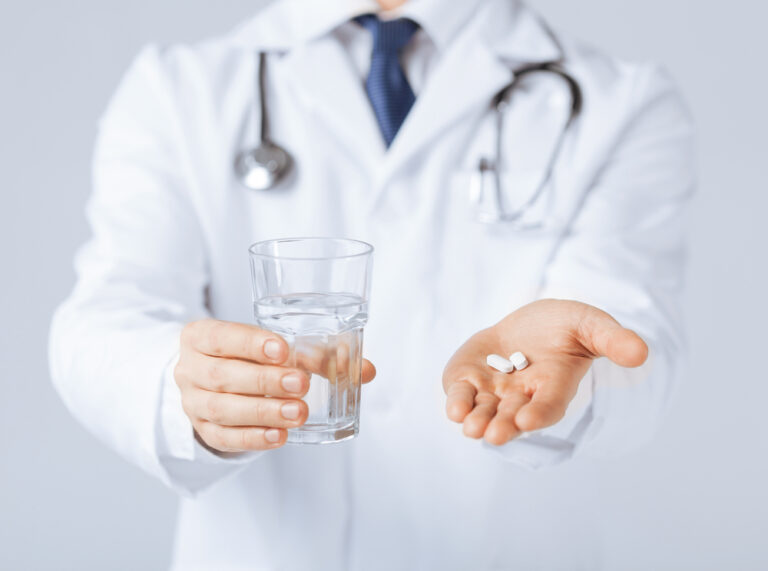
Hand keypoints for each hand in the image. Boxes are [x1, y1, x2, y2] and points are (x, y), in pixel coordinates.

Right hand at [175, 319, 375, 451]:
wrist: (211, 380)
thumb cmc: (248, 356)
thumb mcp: (271, 346)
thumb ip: (317, 354)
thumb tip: (366, 370)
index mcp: (201, 336)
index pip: (221, 337)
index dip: (250, 344)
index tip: (283, 349)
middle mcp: (189, 369)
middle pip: (222, 376)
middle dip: (264, 381)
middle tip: (301, 384)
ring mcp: (193, 403)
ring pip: (223, 409)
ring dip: (263, 412)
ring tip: (298, 413)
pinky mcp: (204, 431)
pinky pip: (226, 438)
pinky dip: (254, 438)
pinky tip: (280, 436)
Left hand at [442, 299, 647, 444]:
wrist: (527, 325)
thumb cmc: (564, 327)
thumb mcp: (589, 325)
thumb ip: (611, 339)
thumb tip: (641, 353)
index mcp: (554, 387)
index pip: (548, 406)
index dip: (539, 413)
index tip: (528, 420)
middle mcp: (522, 397)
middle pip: (512, 417)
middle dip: (503, 426)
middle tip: (494, 435)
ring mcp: (493, 392)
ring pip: (484, 411)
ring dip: (477, 420)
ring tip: (471, 427)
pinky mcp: (468, 382)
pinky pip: (461, 395)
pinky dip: (457, 402)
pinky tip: (455, 408)